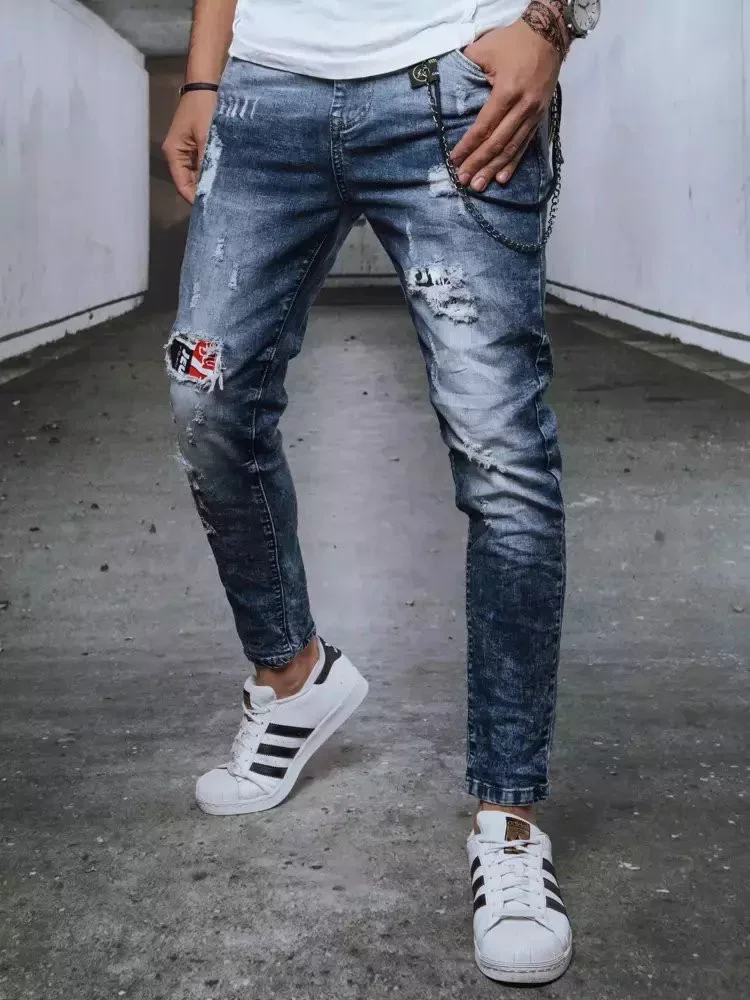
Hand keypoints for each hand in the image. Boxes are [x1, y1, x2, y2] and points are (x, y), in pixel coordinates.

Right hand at [162, 91, 217, 203]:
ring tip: (225, 191)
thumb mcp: (206, 136)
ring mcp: (186, 150)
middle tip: (222, 202)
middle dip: (203, 191)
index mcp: (174, 153)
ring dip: (208, 181)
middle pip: (189, 182)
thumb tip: (210, 185)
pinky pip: (201, 164)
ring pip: (196, 174)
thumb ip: (207, 162)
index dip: (195, 198)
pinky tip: (223, 176)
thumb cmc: (203, 107)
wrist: (206, 84)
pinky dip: (210, 170)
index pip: (182, 185)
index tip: (211, 208)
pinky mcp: (195, 145)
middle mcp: (177, 154)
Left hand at [450, 18, 564, 191]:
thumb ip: (467, 69)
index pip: (484, 126)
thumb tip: (449, 89)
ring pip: (512, 147)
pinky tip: (502, 177)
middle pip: (497, 142)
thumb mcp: (486, 49)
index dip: (468, 145)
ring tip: (479, 185)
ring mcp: (533, 113)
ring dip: (494, 168)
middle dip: (479, 163)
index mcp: (508, 91)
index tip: (454, 160)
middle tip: (464, 180)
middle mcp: (523, 106)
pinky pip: (525, 144)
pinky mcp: (539, 117)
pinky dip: (513, 162)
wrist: (548, 35)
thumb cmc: (513, 41)